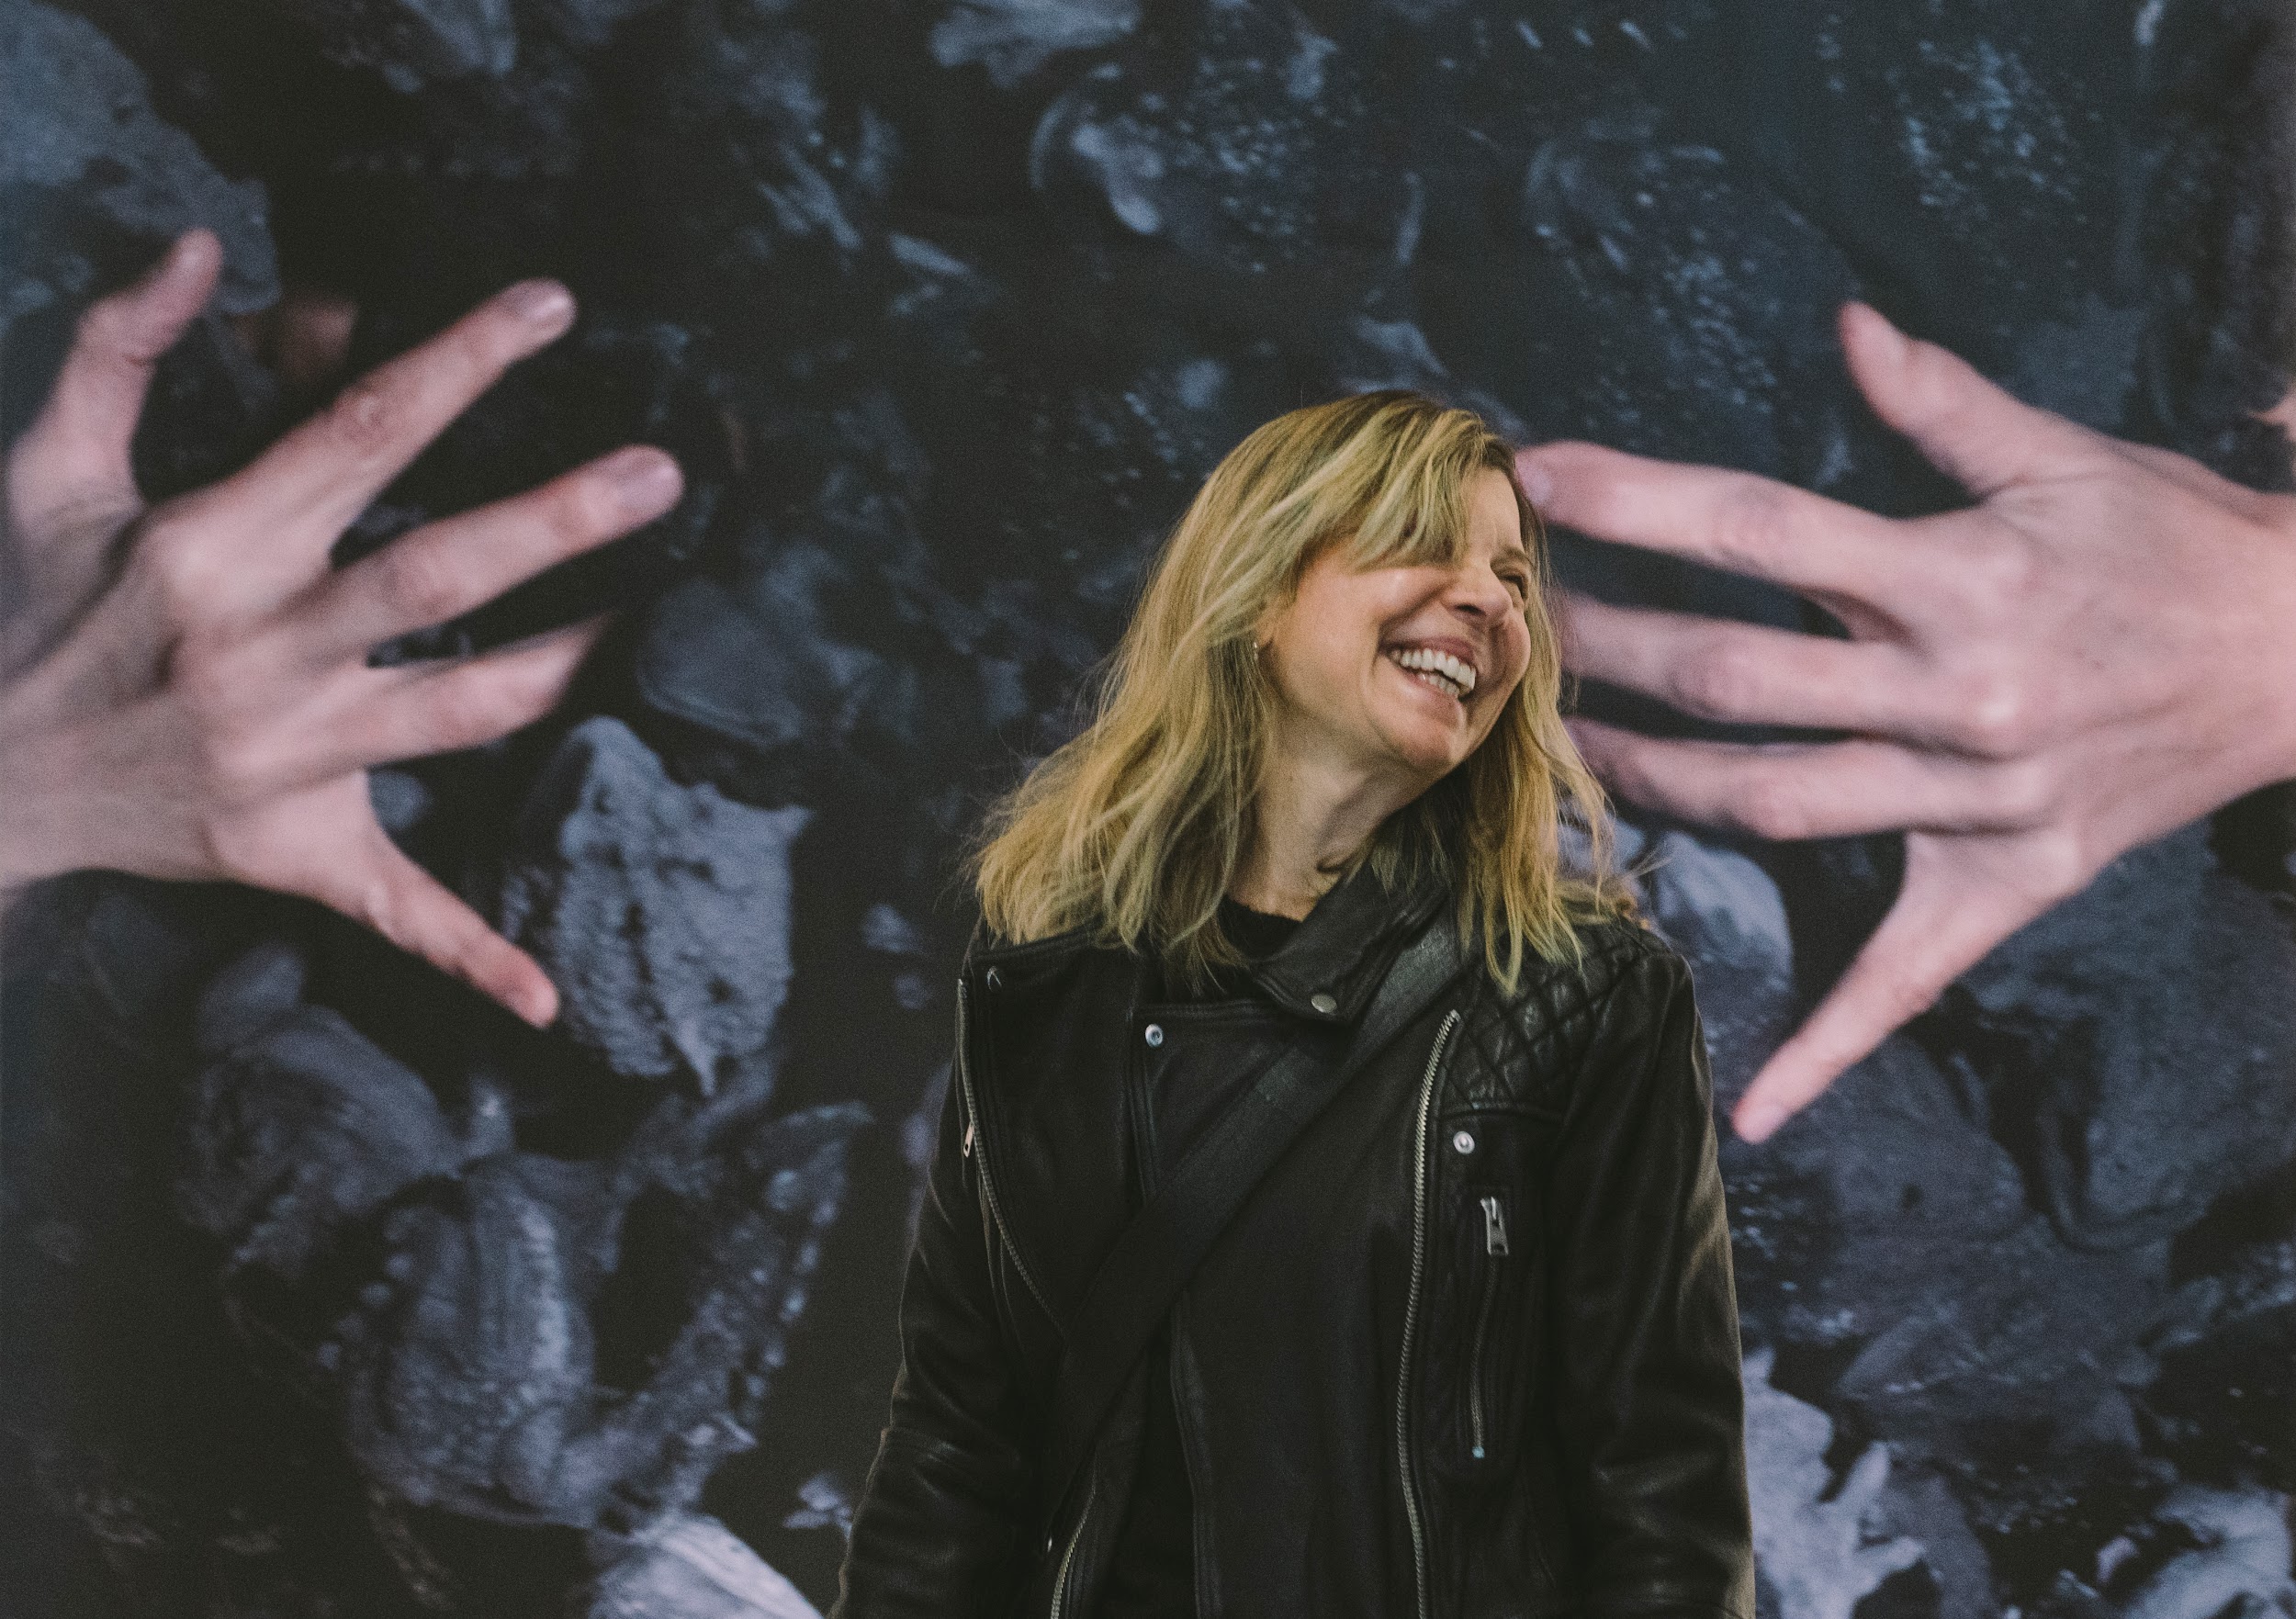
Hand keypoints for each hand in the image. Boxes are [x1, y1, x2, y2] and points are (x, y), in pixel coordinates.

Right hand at [0, 230, 684, 1025]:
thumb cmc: (30, 609)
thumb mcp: (47, 470)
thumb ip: (119, 348)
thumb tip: (196, 246)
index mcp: (209, 546)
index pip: (359, 431)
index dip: (461, 361)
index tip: (553, 306)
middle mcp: (260, 649)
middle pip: (431, 572)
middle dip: (553, 521)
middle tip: (662, 473)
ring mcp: (287, 758)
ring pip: (457, 712)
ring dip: (568, 670)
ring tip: (664, 619)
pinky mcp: (295, 848)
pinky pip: (394, 911)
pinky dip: (471, 957)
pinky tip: (549, 999)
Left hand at [1518, 303, 2295, 1142]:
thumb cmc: (2173, 543)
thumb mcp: (2067, 456)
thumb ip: (1944, 403)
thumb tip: (1849, 328)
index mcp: (1958, 577)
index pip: (1760, 532)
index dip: (1638, 501)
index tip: (1536, 479)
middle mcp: (1954, 694)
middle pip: (1736, 678)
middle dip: (1608, 646)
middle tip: (1513, 622)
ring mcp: (1974, 801)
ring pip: (1775, 809)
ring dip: (1651, 787)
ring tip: (1557, 758)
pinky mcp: (2006, 883)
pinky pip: (1907, 981)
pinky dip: (1830, 1049)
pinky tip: (1757, 1109)